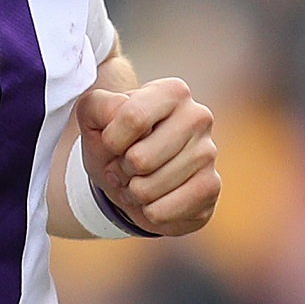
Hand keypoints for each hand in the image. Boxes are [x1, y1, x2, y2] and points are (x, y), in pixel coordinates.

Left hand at [75, 78, 218, 235]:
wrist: (131, 178)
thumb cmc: (114, 142)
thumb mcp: (94, 118)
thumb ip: (99, 106)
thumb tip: (122, 109)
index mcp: (172, 92)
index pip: (132, 118)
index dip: (110, 141)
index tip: (111, 143)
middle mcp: (198, 116)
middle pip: (140, 159)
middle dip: (121, 170)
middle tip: (125, 167)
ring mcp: (208, 153)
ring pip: (149, 189)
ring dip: (133, 193)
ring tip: (138, 182)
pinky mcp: (210, 188)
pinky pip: (162, 211)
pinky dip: (148, 212)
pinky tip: (155, 200)